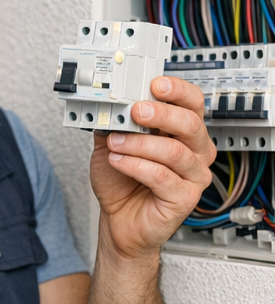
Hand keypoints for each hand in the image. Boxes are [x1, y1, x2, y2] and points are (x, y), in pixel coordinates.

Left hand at [90, 75, 215, 259]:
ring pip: (174, 151)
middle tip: (136, 111)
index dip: (178, 91)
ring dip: (139, 144)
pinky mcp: (185, 198)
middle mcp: (195, 152)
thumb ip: (113, 123)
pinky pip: (162, 176)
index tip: (156, 84)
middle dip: (161, 114)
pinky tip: (119, 161)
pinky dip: (135, 166)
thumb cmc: (121, 182)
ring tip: (115, 143)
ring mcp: (194, 175)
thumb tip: (108, 103)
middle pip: (191, 124)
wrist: (118, 219)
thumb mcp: (111, 144)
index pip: (193, 104)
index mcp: (183, 133)